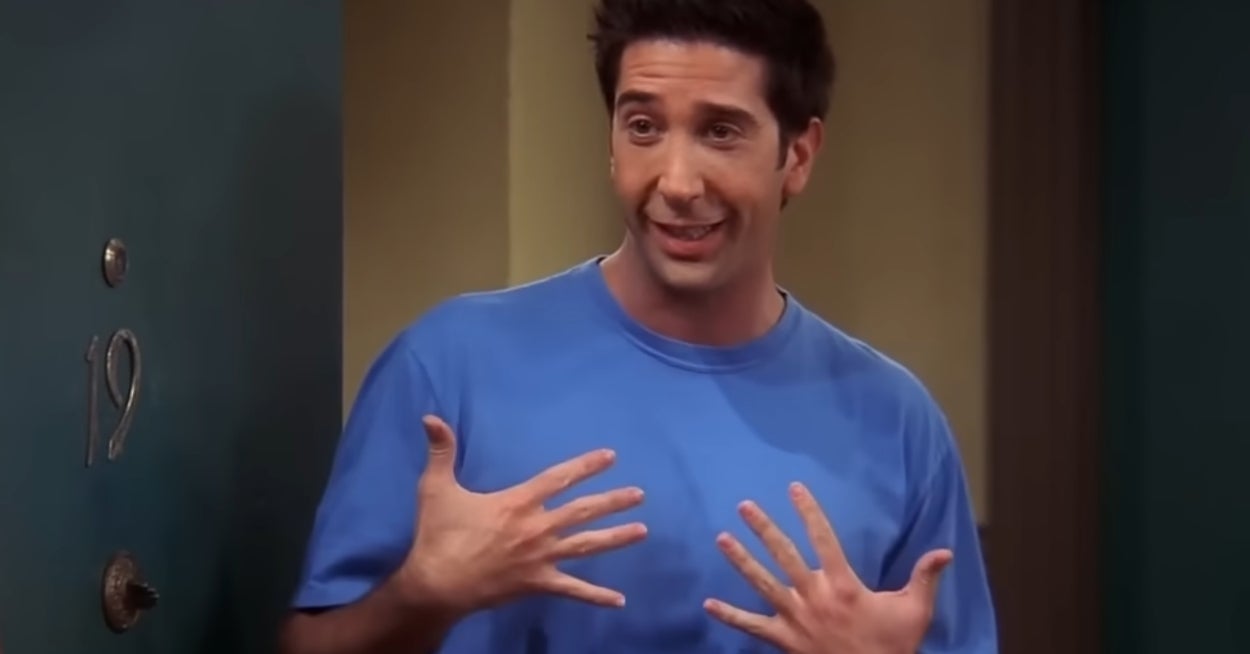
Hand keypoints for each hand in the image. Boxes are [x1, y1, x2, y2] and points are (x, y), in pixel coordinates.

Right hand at [398, 415, 647, 615]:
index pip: (559, 478)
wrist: (436, 585)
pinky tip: (620, 600)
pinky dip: (596, 596)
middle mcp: (538, 528)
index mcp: (519, 503)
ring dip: (616, 537)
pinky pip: (573, 590)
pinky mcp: (538, 584)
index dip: (586, 466)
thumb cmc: (439, 535)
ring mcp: (542, 558)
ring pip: (587, 546)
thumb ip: (441, 451)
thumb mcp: (435, 488)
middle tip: (639, 494)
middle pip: (584, 511)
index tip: (611, 456)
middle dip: (613, 501)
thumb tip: (431, 417)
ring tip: (642, 530)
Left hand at [704, 482, 950, 653]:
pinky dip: (730, 616)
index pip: (823, 538)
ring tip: (721, 538)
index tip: (794, 487)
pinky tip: (708, 604)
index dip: (808, 511)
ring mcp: (796, 619)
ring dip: (741, 560)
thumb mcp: (915, 610)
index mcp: (844, 585)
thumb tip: (946, 550)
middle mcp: (815, 597)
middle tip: (744, 505)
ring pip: (763, 583)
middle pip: (785, 555)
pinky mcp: (784, 641)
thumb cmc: (894, 647)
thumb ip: (926, 576)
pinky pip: (752, 627)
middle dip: (764, 528)